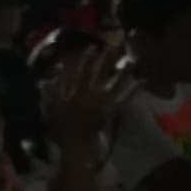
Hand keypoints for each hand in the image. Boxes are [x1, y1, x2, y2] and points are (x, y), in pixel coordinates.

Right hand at [40, 43, 130, 159]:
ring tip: (132, 60)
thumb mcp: (50, 109)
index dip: (86, 58)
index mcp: (75, 92)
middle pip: (99, 72)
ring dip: (124, 71)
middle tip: (114, 45)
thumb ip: (50, 92)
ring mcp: (103, 101)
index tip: (92, 47)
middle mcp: (90, 93)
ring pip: (114, 82)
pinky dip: (134, 90)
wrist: (76, 145)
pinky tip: (142, 81)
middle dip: (106, 58)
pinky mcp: (112, 110)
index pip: (81, 71)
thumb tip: (49, 77)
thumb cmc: (62, 129)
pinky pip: (125, 98)